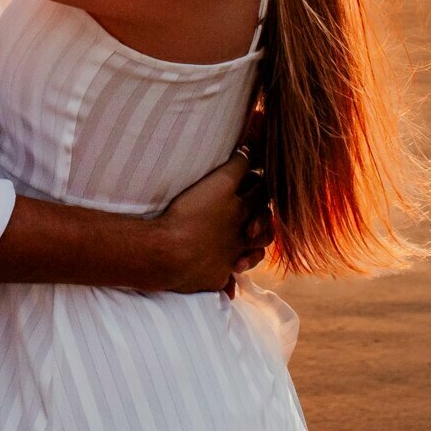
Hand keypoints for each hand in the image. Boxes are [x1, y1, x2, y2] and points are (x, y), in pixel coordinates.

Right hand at [155, 151, 257, 293]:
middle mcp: (241, 236)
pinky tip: (229, 278)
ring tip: (247, 246)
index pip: (262, 194)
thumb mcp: (217, 183)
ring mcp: (230, 259)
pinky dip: (230, 280)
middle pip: (264, 228)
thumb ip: (237, 166)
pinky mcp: (216, 277)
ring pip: (253, 255)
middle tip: (257, 217)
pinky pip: (228, 281)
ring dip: (253, 252)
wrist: (167, 253)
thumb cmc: (189, 214)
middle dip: (263, 221)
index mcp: (242, 211)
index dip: (260, 185)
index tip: (255, 179)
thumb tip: (251, 149)